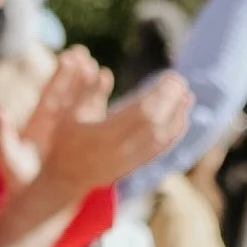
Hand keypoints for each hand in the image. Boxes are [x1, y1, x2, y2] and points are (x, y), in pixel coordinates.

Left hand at [0, 46, 105, 192]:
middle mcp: (55, 123)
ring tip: (103, 73)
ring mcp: (69, 133)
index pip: (52, 94)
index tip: (69, 58)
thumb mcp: (9, 157)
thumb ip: (4, 135)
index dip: (61, 77)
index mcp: (39, 122)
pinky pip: (92, 127)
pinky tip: (110, 113)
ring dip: (91, 91)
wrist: (32, 197)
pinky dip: (101, 115)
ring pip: (82, 108)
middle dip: (76, 76)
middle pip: (67, 94)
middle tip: (84, 54)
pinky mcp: (80, 145)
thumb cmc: (19, 180)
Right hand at [32, 66, 192, 202]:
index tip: (171, 76)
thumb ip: (77, 88)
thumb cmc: (58, 139)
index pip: (141, 114)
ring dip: (176, 118)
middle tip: (182, 82)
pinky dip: (171, 136)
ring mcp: (127, 164)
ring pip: (159, 141)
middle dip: (171, 103)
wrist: (59, 178)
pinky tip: (181, 120)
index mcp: (103, 137)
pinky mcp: (131, 168)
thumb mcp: (59, 110)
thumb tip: (98, 68)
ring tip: (188, 98)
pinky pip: (156, 152)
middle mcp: (119, 153)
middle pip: (155, 126)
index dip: (160, 95)